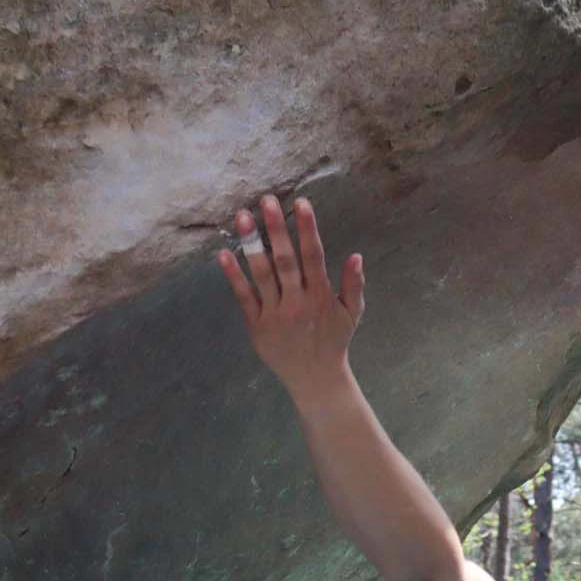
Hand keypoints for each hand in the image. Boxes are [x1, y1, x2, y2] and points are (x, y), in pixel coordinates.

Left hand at [218, 195, 365, 399]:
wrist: (315, 379)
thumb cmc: (334, 342)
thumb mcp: (352, 314)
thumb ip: (354, 285)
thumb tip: (356, 256)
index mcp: (320, 296)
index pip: (314, 257)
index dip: (307, 229)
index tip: (302, 203)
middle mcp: (297, 303)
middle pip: (284, 261)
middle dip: (276, 229)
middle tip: (266, 200)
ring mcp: (275, 314)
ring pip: (262, 275)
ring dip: (251, 245)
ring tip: (243, 217)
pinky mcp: (257, 326)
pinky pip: (244, 298)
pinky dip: (234, 276)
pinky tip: (223, 254)